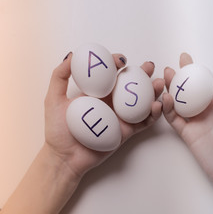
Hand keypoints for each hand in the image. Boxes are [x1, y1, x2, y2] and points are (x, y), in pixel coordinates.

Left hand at [44, 52, 164, 177]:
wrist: (65, 158)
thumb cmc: (57, 131)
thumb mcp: (53, 99)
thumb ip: (60, 76)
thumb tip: (71, 55)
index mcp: (96, 93)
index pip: (110, 74)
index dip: (117, 64)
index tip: (121, 60)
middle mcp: (110, 103)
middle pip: (130, 85)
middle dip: (142, 74)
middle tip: (149, 66)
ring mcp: (120, 117)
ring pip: (140, 101)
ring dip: (152, 91)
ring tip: (158, 83)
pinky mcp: (126, 131)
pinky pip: (143, 121)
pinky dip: (152, 114)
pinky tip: (156, 105)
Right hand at [162, 53, 212, 212]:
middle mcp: (211, 110)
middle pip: (196, 87)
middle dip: (188, 71)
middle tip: (183, 58)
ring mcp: (198, 121)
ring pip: (181, 100)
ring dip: (173, 86)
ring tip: (169, 72)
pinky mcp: (188, 134)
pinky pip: (175, 119)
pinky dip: (168, 108)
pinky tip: (166, 97)